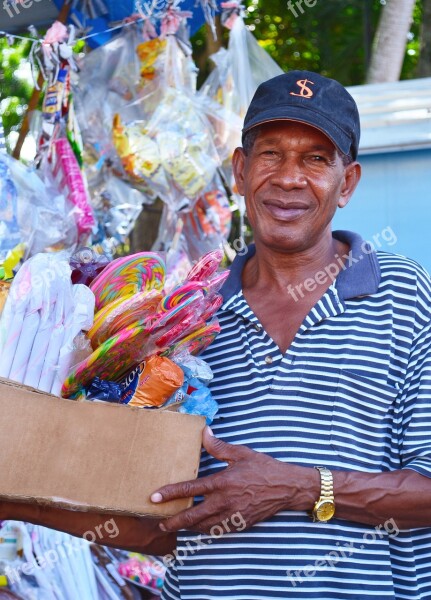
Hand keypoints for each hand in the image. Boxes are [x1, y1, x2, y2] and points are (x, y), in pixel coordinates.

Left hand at [151, 427, 317, 534]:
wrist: (286, 487)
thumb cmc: (263, 467)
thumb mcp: (240, 453)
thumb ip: (218, 446)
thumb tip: (204, 431)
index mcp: (222, 482)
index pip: (190, 489)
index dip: (170, 494)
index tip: (155, 498)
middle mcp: (225, 501)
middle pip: (193, 515)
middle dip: (174, 521)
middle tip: (160, 523)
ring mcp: (232, 515)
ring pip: (203, 526)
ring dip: (187, 527)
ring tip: (175, 527)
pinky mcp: (239, 524)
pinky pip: (218, 530)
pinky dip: (205, 530)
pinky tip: (198, 528)